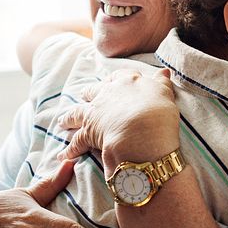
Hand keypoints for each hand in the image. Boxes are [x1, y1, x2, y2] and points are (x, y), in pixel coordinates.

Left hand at [57, 66, 178, 168]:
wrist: (143, 133)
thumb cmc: (158, 112)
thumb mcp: (164, 93)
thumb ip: (161, 82)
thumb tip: (164, 72)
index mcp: (127, 82)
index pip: (118, 77)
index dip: (114, 81)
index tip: (112, 83)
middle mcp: (107, 94)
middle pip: (93, 91)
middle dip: (89, 94)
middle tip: (84, 96)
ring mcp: (95, 113)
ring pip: (77, 113)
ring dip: (69, 118)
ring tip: (63, 122)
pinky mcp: (88, 133)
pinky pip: (76, 142)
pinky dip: (69, 150)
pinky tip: (63, 155)